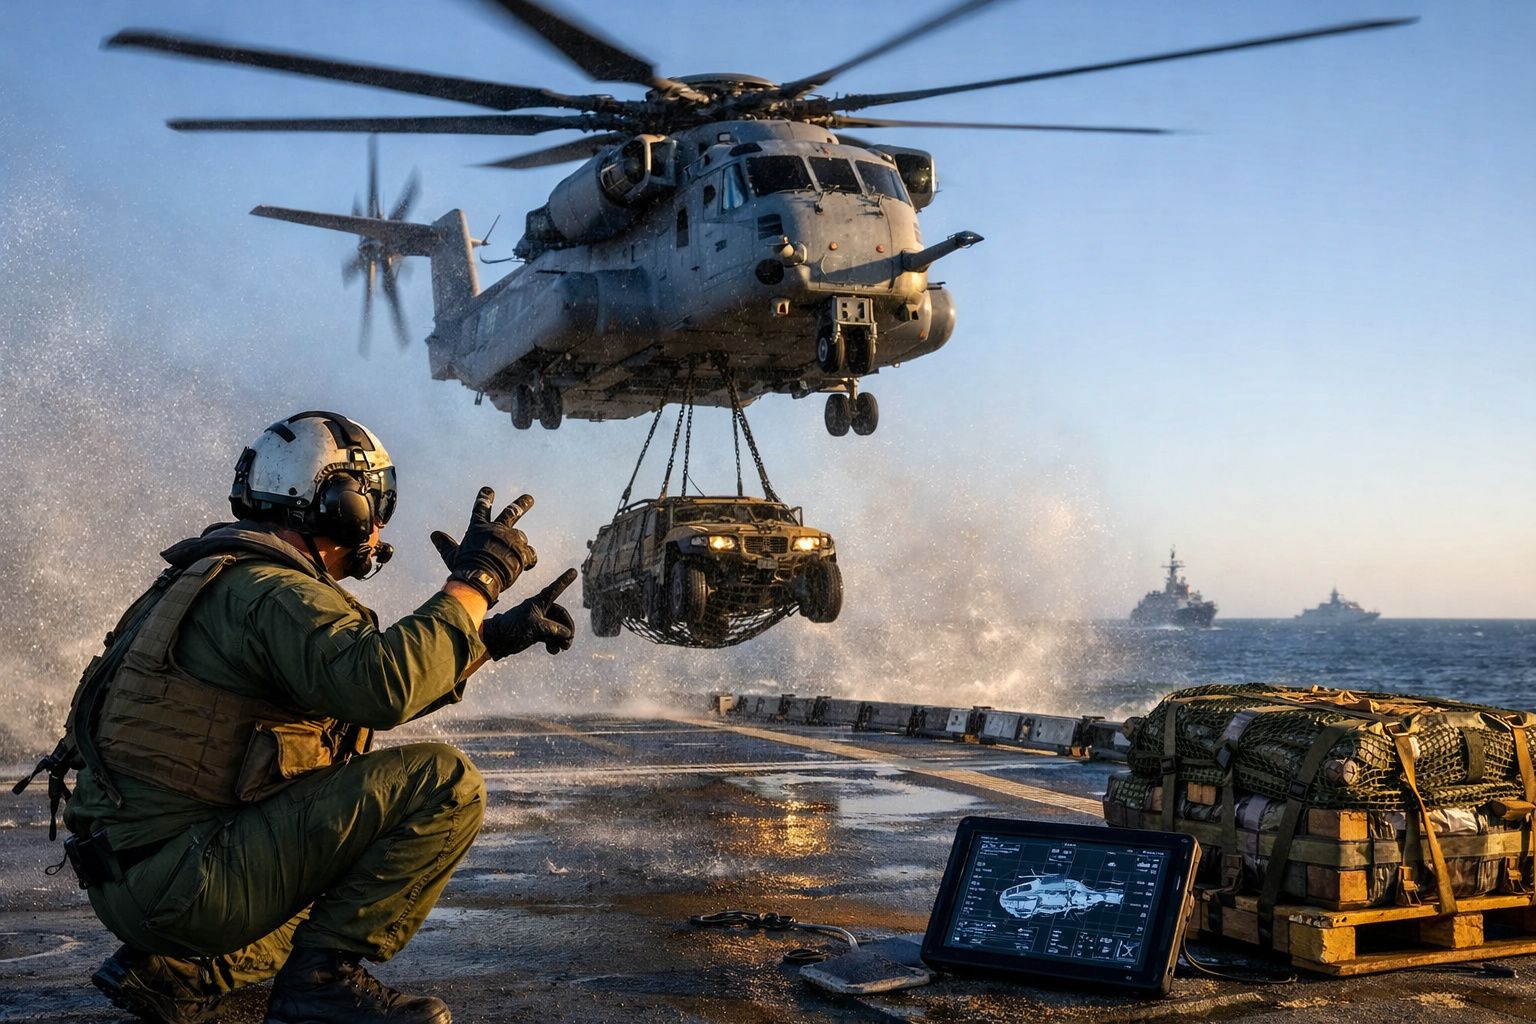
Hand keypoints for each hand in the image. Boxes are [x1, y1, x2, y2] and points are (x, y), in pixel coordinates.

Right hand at [430, 487, 537, 605]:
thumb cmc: (464, 568)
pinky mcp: (522, 551)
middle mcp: (497, 529)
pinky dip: (529, 558)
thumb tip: (434, 534)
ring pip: (520, 536)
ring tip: (514, 555)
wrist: (480, 578)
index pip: (480, 508)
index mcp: (479, 528)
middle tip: (529, 498)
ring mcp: (511, 539)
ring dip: (519, 543)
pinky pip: (530, 553)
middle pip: (511, 512)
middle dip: (521, 504)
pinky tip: (525, 565)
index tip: (488, 490)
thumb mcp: (452, 555)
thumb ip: (445, 544)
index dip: (484, 498)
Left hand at [482, 569, 578, 658]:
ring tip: (563, 648)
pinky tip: (553, 651)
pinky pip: (552, 636)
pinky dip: (555, 643)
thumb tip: (567, 634)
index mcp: (538, 602)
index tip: (574, 571)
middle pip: (561, 616)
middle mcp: (540, 610)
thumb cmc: (513, 629)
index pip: (555, 589)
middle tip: (569, 641)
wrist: (497, 641)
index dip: (565, 580)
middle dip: (567, 628)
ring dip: (562, 638)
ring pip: (558, 627)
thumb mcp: (535, 627)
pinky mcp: (537, 632)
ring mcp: (539, 621)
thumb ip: (553, 629)